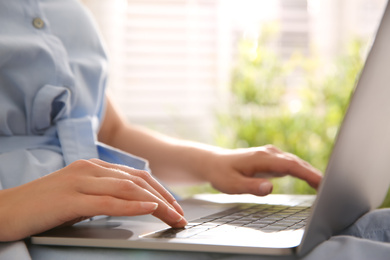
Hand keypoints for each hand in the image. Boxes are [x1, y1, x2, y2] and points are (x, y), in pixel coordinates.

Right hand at [0, 159, 186, 241]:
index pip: (136, 176)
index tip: (175, 206)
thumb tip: (129, 203)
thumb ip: (102, 195)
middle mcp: (90, 168)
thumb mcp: (79, 196)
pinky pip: (108, 201)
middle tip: (181, 215)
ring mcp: (81, 181)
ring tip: (174, 217)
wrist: (4, 210)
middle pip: (138, 180)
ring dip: (157, 203)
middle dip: (165, 198)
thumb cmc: (43, 206)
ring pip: (128, 188)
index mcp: (93, 167)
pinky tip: (149, 208)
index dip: (160, 190)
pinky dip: (132, 204)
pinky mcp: (71, 198)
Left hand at [202, 145, 321, 195]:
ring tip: (326, 186)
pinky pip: (290, 164)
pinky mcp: (271, 159)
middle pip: (297, 163)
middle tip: (332, 188)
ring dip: (310, 172)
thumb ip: (251, 186)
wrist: (213, 163)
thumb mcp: (232, 184)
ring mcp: (271, 155)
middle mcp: (269, 153)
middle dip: (315, 174)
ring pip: (296, 162)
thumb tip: (270, 187)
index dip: (308, 174)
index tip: (323, 182)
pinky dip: (302, 172)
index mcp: (262, 158)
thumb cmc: (222, 174)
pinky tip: (311, 180)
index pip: (291, 165)